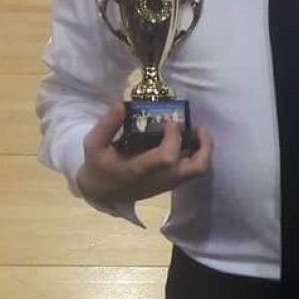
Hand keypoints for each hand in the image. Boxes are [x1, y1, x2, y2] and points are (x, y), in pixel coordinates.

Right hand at [76, 103, 210, 208]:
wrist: (103, 194)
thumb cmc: (99, 167)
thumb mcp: (94, 144)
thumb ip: (107, 125)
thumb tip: (122, 104)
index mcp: (139, 170)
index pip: (167, 157)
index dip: (173, 137)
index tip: (169, 120)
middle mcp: (159, 179)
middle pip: (195, 169)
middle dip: (204, 147)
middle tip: (199, 128)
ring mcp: (167, 183)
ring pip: (198, 171)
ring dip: (204, 151)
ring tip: (198, 132)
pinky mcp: (170, 184)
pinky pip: (192, 171)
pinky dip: (197, 155)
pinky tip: (189, 140)